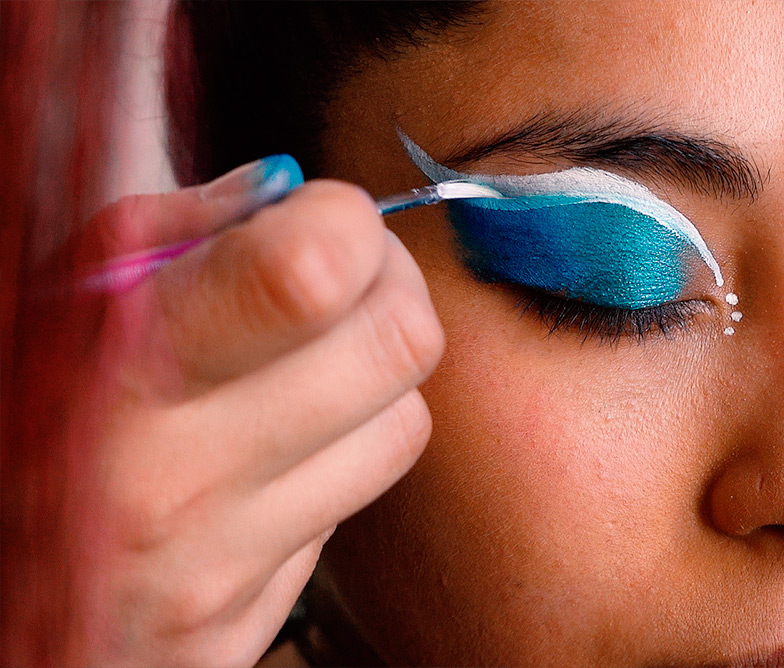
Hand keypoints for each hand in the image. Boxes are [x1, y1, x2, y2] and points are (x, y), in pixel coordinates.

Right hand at [69, 158, 442, 665]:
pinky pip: (352, 511)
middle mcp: (177, 485)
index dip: (342, 224)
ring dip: (371, 382)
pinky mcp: (245, 632)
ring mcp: (218, 572)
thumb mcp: (42, 302)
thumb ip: (153, 232)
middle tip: (340, 280)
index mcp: (120, 374)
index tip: (316, 221)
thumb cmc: (19, 419)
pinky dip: (328, 466)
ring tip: (297, 371)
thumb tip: (282, 189)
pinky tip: (261, 458)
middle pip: (401, 344)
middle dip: (389, 286)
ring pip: (404, 426)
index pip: (315, 273)